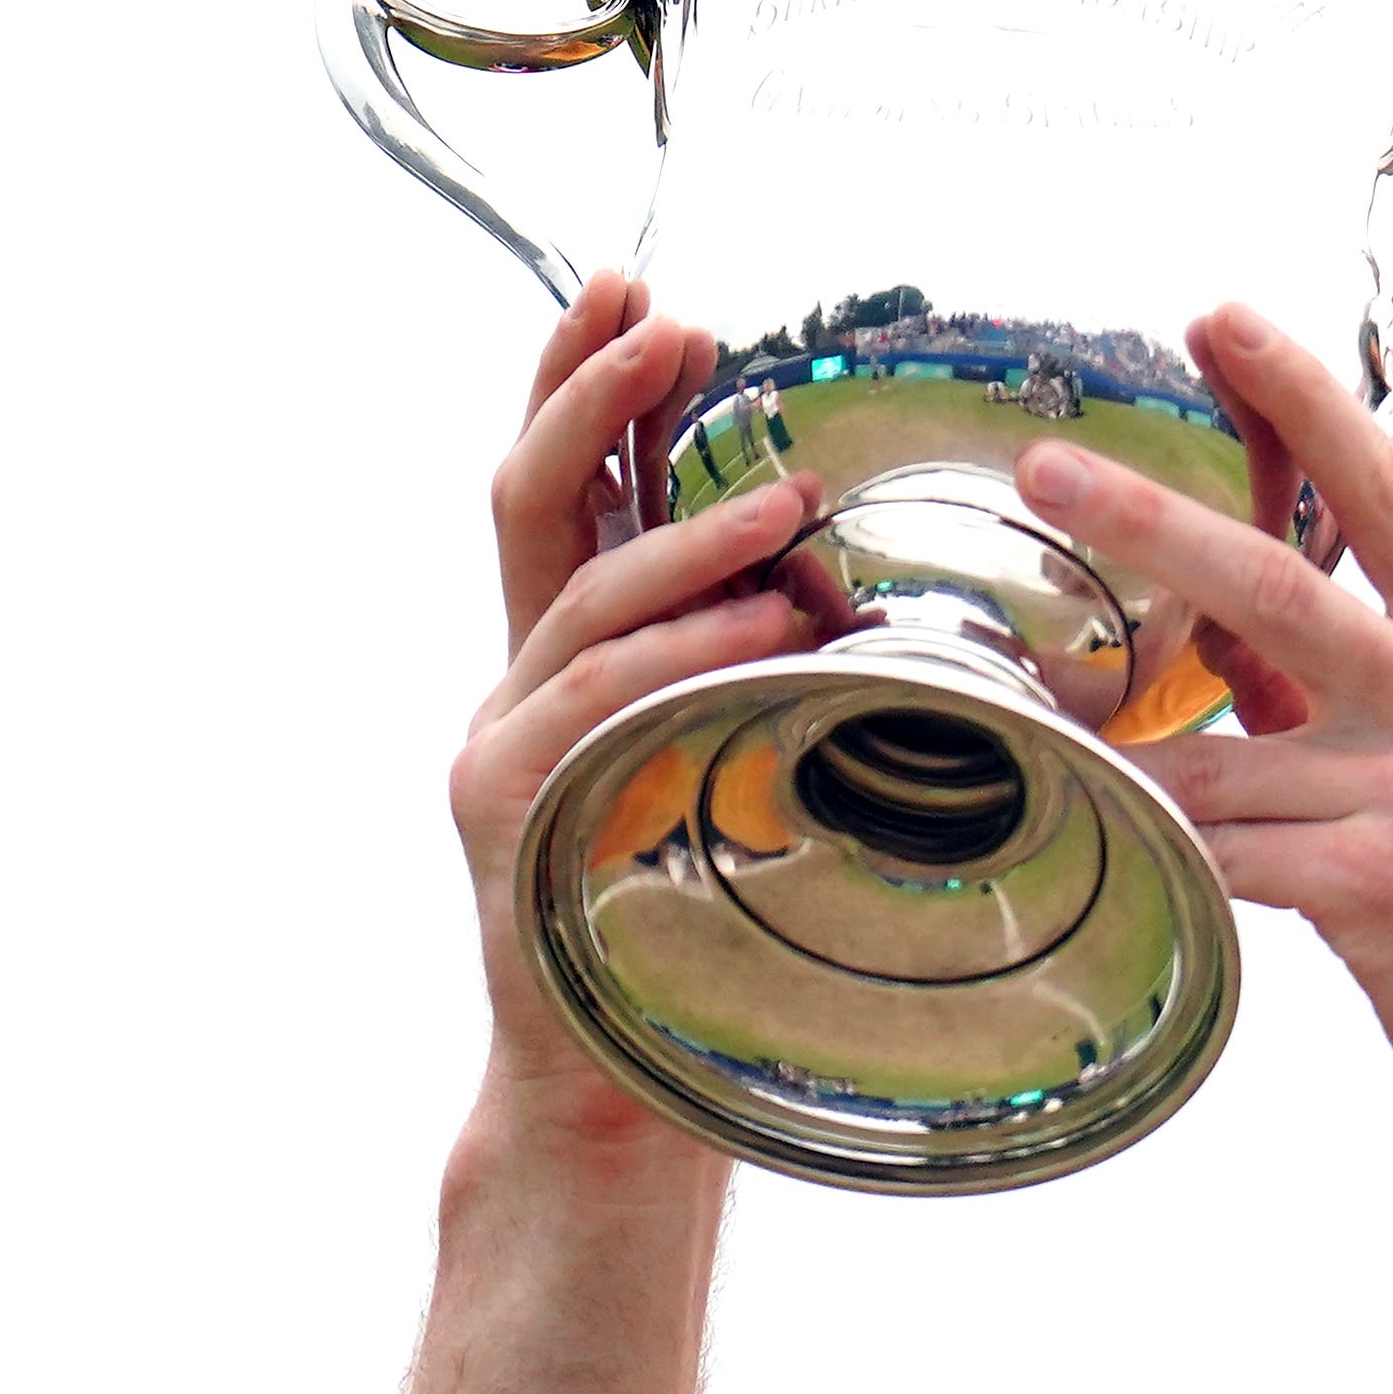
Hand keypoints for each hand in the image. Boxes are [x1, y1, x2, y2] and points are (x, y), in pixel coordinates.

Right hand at [450, 274, 819, 1173]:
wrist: (627, 1103)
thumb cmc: (723, 942)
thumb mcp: (769, 775)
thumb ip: (795, 679)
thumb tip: (888, 587)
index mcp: (587, 659)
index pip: (571, 487)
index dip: (589, 381)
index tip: (644, 290)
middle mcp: (526, 682)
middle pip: (529, 498)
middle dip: (592, 395)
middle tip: (665, 319)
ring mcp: (504, 743)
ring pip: (574, 598)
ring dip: (685, 538)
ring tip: (784, 503)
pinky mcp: (511, 817)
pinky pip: (590, 707)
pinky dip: (681, 658)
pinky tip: (761, 632)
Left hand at [1020, 305, 1392, 1169]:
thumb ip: (1364, 689)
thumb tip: (1232, 641)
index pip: (1385, 490)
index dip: (1301, 398)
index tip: (1226, 321)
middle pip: (1272, 583)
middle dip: (1147, 517)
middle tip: (1051, 467)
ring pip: (1215, 762)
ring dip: (1147, 782)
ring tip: (1099, 785)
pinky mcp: (1373, 887)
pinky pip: (1220, 856)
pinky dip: (1171, 862)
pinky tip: (1146, 868)